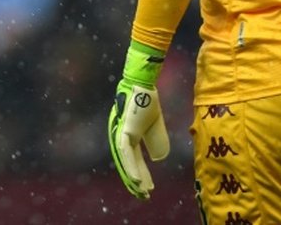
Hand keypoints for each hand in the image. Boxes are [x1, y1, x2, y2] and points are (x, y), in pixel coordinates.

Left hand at [108, 78, 169, 198]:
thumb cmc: (148, 100)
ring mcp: (122, 133)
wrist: (145, 84)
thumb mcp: (155, 125)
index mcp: (129, 136)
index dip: (141, 174)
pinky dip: (130, 166)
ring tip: (141, 192)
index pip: (133, 160)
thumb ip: (157, 140)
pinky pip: (125, 152)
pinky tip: (135, 179)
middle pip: (127, 163)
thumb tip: (159, 158)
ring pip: (125, 161)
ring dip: (133, 178)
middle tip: (143, 196)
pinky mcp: (124, 130)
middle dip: (135, 181)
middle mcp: (122, 136)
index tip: (148, 188)